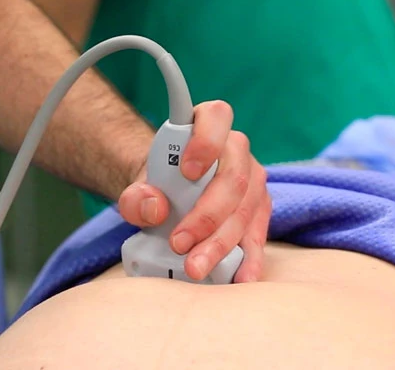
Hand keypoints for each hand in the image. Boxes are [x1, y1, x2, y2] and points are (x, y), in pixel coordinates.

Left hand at [117, 101, 271, 282]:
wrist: (169, 197)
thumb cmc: (158, 185)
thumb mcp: (137, 187)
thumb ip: (137, 195)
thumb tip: (153, 207)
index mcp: (207, 125)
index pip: (216, 117)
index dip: (206, 142)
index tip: (187, 171)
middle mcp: (236, 150)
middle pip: (233, 177)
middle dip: (207, 216)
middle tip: (180, 243)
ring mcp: (252, 181)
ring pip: (246, 210)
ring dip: (221, 242)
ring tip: (196, 266)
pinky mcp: (258, 210)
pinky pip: (258, 233)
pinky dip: (247, 257)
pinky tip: (239, 276)